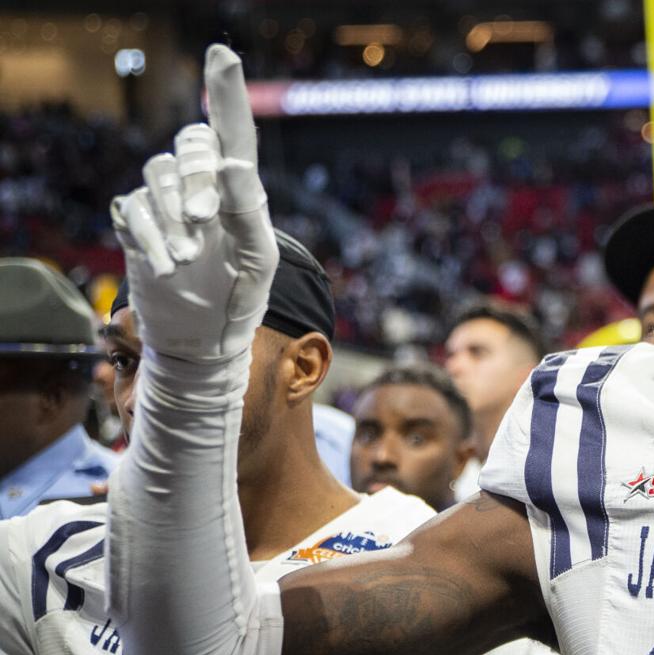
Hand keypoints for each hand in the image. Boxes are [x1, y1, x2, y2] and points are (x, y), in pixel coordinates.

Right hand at [110, 44, 276, 362]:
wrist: (202, 341)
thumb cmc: (242, 300)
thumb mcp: (260, 262)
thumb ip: (250, 212)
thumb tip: (235, 164)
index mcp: (241, 191)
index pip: (233, 132)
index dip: (226, 93)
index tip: (222, 55)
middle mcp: (203, 187)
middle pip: (190, 147)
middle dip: (196, 178)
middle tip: (206, 220)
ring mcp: (166, 204)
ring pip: (158, 175)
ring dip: (172, 216)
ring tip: (188, 259)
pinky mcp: (137, 223)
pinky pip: (134, 209)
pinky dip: (151, 238)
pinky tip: (168, 268)